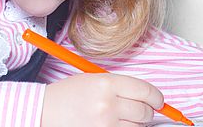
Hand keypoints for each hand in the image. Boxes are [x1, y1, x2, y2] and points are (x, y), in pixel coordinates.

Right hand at [42, 73, 164, 125]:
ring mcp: (104, 125)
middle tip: (140, 111)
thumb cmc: (69, 95)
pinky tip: (114, 126)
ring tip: (119, 119)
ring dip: (134, 125)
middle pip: (145, 113)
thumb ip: (121, 87)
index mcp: (107, 83)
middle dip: (146, 113)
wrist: (43, 111)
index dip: (156, 98)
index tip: (158, 101)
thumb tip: (148, 98)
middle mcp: (108, 105)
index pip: (145, 91)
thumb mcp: (95, 80)